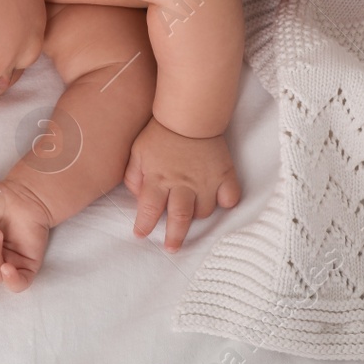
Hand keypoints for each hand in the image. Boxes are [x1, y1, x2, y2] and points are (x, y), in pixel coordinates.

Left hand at [124, 120, 240, 251]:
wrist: (189, 115)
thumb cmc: (160, 134)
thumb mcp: (137, 153)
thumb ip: (133, 177)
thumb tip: (137, 197)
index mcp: (158, 179)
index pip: (148, 210)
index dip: (143, 225)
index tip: (140, 234)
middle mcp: (182, 184)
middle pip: (179, 218)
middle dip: (174, 237)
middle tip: (171, 248)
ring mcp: (206, 181)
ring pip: (204, 211)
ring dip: (196, 216)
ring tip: (191, 211)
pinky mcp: (224, 175)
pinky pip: (230, 198)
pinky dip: (226, 203)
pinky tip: (219, 201)